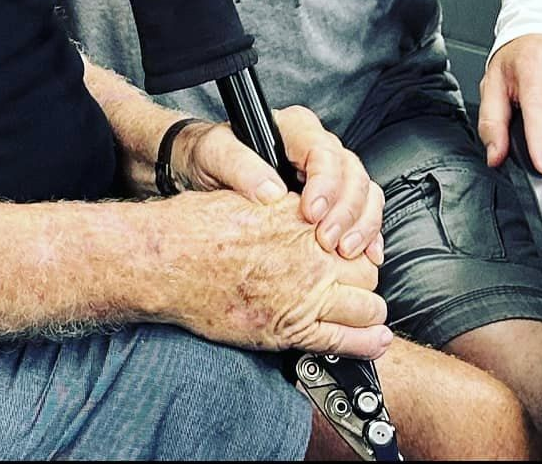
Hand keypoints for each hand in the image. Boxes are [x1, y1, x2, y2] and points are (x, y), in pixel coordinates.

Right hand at [152, 190, 390, 358]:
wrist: (166, 261)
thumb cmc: (193, 229)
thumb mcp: (241, 199)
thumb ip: (275, 207)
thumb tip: (290, 207)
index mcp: (296, 217)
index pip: (348, 227)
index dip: (350, 241)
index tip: (344, 248)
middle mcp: (306, 254)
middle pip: (365, 266)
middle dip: (363, 274)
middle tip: (352, 280)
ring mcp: (301, 294)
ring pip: (367, 304)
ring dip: (368, 307)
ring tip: (365, 309)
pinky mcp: (287, 328)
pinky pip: (343, 340)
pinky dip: (366, 342)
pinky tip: (375, 340)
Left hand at [175, 107, 383, 262]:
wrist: (204, 171)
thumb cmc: (210, 156)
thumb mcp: (214, 152)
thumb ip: (239, 166)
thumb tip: (270, 191)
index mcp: (293, 129)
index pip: (323, 151)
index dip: (325, 183)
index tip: (311, 213)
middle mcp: (317, 147)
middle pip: (352, 173)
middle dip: (346, 211)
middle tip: (329, 242)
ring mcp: (330, 173)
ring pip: (366, 192)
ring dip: (362, 225)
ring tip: (345, 252)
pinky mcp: (334, 198)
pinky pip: (365, 211)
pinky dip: (370, 234)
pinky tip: (367, 254)